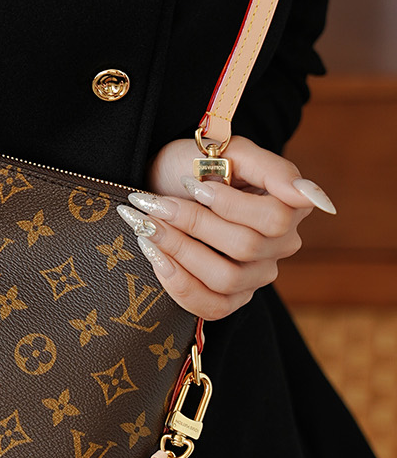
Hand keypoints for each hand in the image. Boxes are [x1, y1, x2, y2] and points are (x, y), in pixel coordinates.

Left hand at [116, 135, 334, 319]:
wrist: (162, 184)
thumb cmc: (196, 165)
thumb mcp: (230, 151)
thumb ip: (272, 168)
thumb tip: (309, 195)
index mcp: (290, 207)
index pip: (275, 218)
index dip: (229, 205)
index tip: (193, 185)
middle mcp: (281, 246)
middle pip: (245, 247)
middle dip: (193, 224)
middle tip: (155, 205)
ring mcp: (257, 275)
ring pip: (226, 279)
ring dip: (179, 251)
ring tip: (148, 228)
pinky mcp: (231, 299)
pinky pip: (211, 306)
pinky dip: (177, 282)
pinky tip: (156, 256)